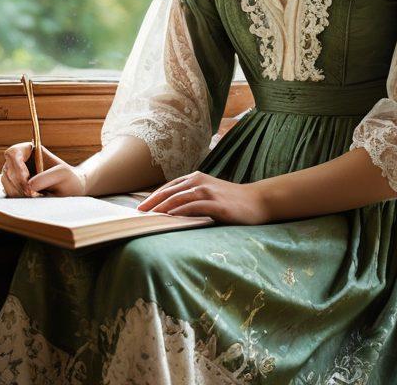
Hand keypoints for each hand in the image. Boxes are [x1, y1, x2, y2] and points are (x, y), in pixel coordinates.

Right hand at [0, 143, 87, 197]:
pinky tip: (31, 199)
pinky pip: (8, 192)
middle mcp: (20, 161)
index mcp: (30, 150)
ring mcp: (15, 174)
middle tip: (33, 193)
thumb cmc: (68, 179)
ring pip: (5, 182)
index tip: (26, 177)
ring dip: (18, 191)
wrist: (69, 192)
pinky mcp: (14, 187)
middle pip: (7, 169)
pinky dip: (17, 197)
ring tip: (35, 195)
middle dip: (19, 183)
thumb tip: (29, 185)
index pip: (13, 152)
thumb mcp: (63, 174)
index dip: (17, 165)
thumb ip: (47, 177)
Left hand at [135, 171, 271, 224]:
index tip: (141, 206)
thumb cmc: (231, 199)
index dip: (154, 196)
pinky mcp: (218, 205)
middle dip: (153, 202)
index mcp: (196, 178)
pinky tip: (171, 217)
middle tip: (139, 212)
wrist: (257, 201)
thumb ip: (192, 197)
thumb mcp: (209, 193)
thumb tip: (170, 209)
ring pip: (180, 198)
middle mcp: (200, 182)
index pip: (169, 187)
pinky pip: (195, 207)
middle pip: (170, 191)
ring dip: (163, 207)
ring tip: (150, 216)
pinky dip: (181, 211)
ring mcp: (209, 192)